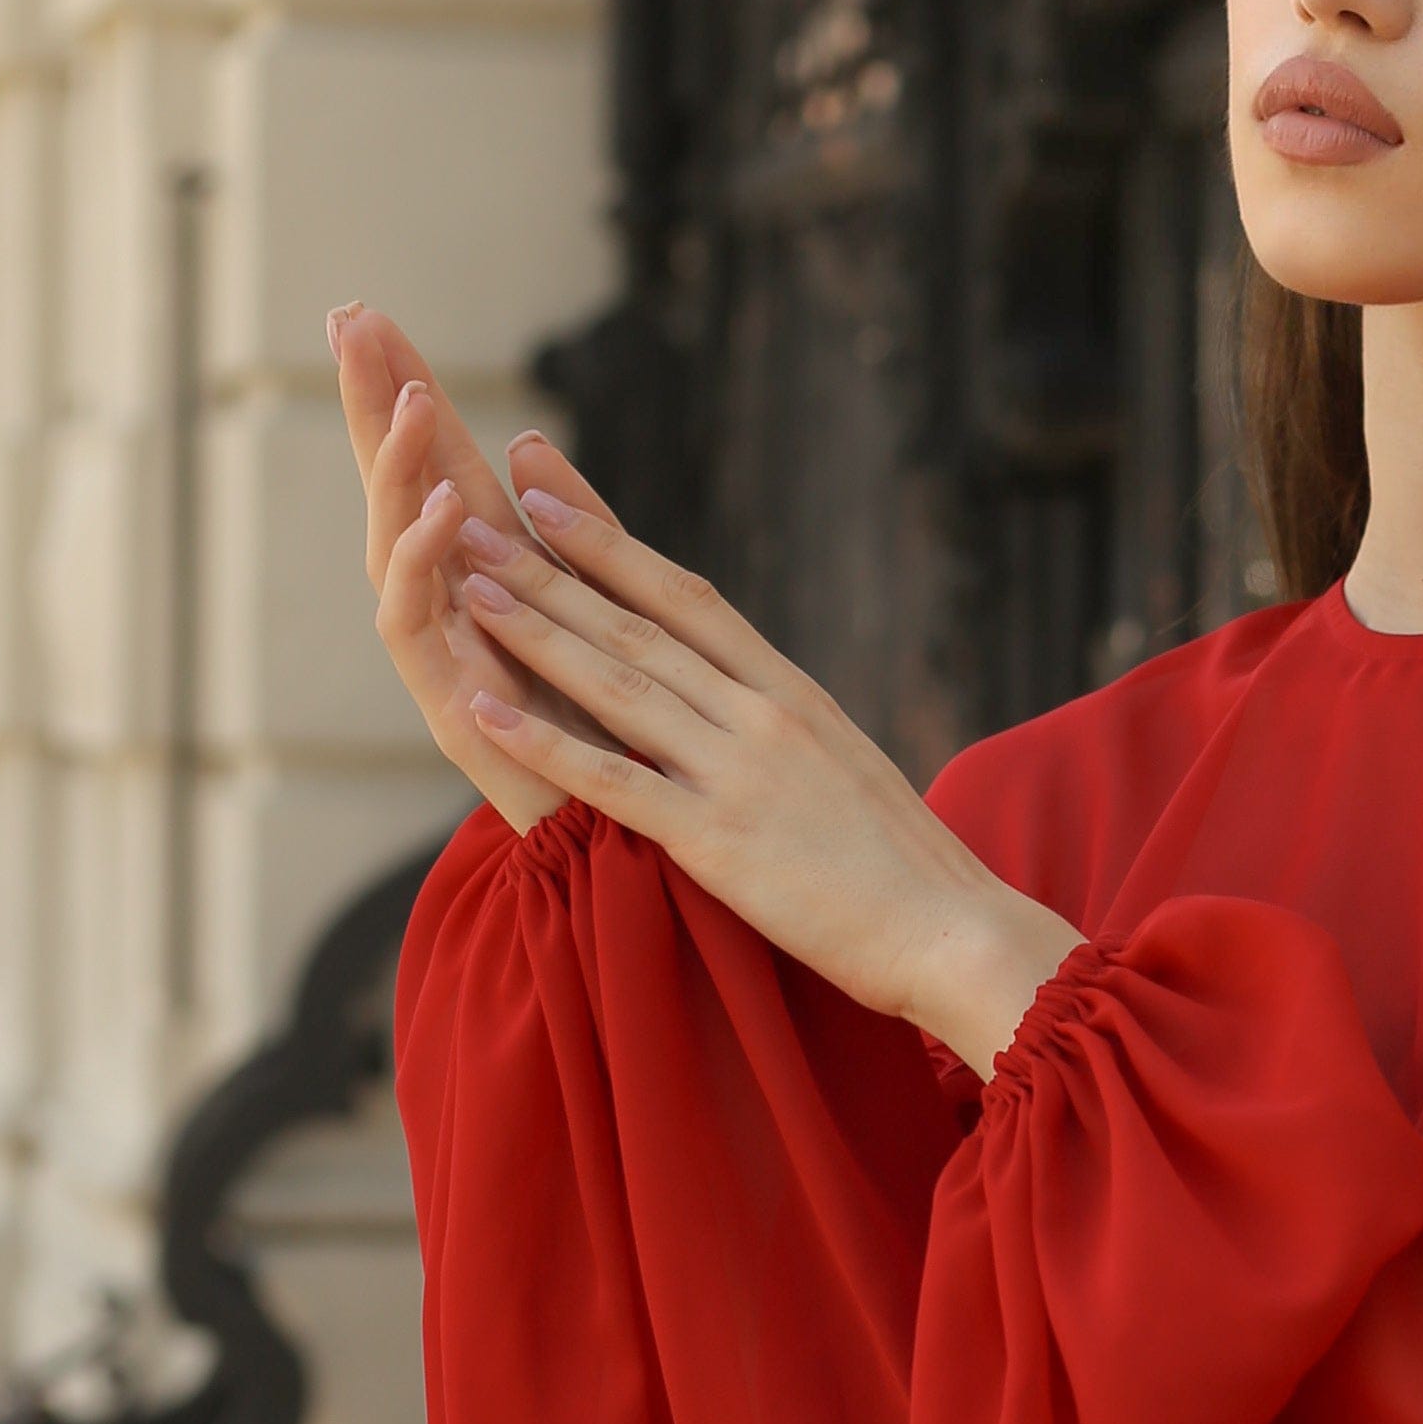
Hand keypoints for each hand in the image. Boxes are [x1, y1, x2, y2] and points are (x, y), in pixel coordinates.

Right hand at [330, 303, 607, 832]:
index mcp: (490, 571)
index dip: (403, 387)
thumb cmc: (610, 729)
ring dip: (399, 471)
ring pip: (397, 542)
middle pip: (398, 484)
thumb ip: (571, 525)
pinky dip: (427, 562)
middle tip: (349, 321)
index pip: (436, 460)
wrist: (625, 845)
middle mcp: (450, 602)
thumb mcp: (598, 603)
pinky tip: (444, 509)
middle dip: (372, 403)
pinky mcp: (445, 702)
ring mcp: (440, 650)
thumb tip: (528, 439)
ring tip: (408, 401)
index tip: (370, 312)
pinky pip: (418, 622)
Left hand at [431, 420, 1081, 1073]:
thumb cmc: (907, 869)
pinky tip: (484, 714)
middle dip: (549, 565)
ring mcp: (740, 775)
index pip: (688, 597)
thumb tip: (741, 707)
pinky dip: (545, 745)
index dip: (610, 540)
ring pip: (618, 685)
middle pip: (638, 625)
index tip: (548, 490)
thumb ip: (785, 732)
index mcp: (792, 694)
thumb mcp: (846, 770)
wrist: (956, 932)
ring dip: (535, 630)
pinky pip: (614, 782)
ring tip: (466, 580)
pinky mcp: (719, 842)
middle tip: (474, 510)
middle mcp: (762, 717)